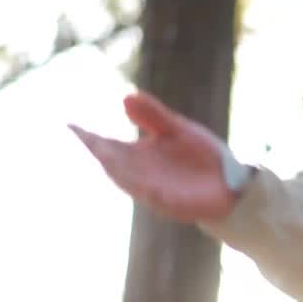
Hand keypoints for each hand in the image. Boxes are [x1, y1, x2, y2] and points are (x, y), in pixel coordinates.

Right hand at [69, 92, 238, 222]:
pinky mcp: (174, 204)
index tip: (71, 126)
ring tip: (105, 158)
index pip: (107, 145)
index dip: (89, 137)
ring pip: (130, 182)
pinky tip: (145, 186)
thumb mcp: (177, 129)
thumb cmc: (202, 156)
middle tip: (87, 140)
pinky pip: (158, 199)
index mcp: (138, 154)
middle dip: (101, 154)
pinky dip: (150, 193)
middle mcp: (141, 173)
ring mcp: (156, 190)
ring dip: (119, 173)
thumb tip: (125, 97)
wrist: (231, 181)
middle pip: (113, 164)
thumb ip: (153, 116)